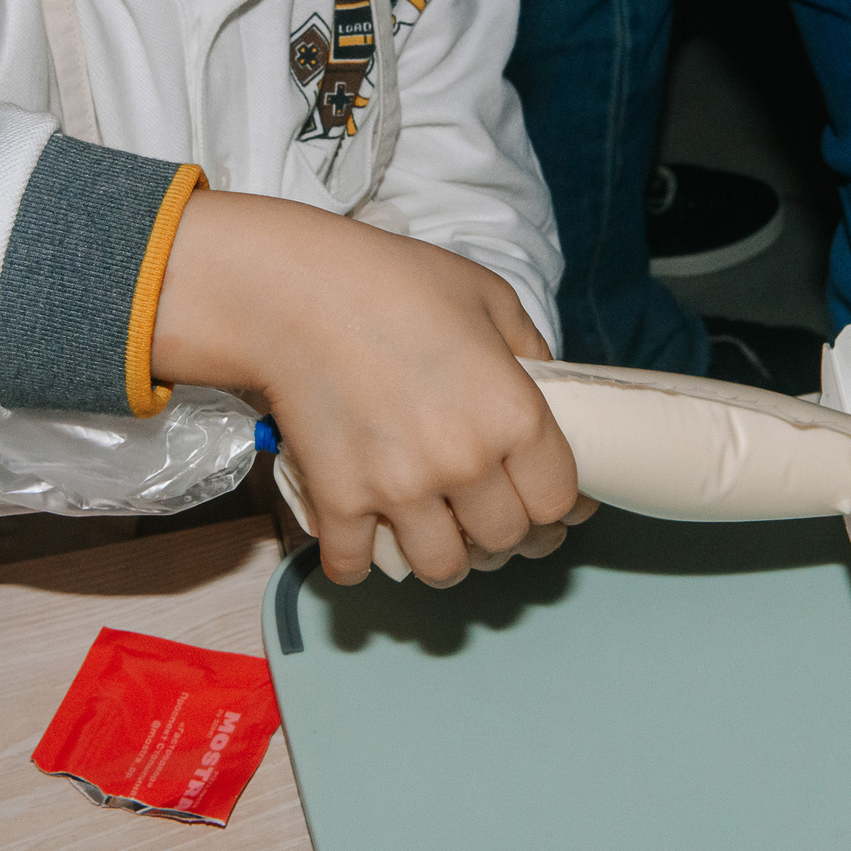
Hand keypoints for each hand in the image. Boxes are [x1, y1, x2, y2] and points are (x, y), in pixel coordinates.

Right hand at [150, 190, 577, 586]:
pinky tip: (366, 534)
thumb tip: (547, 390)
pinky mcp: (339, 501)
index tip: (545, 504)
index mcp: (513, 413)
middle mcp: (465, 462)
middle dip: (503, 531)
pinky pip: (356, 567)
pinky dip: (360, 559)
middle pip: (506, 540)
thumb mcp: (488, 296)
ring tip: (436, 530)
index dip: (557, 506)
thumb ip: (530, 351)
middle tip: (487, 513)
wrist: (292, 290)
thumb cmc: (392, 281)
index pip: (558, 502)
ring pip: (444, 569)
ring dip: (445, 555)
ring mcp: (399, 488)